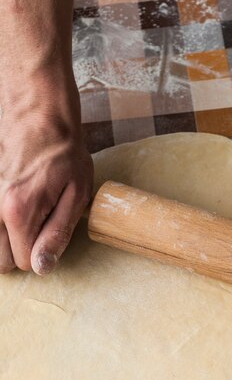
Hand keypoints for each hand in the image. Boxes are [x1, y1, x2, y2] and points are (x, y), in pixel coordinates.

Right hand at [0, 77, 92, 274]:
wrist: (38, 111)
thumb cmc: (63, 150)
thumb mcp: (76, 193)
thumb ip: (57, 233)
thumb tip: (42, 267)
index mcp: (19, 212)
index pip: (24, 263)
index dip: (41, 254)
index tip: (51, 232)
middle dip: (20, 252)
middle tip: (38, 226)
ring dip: (5, 240)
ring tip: (25, 216)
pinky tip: (12, 207)